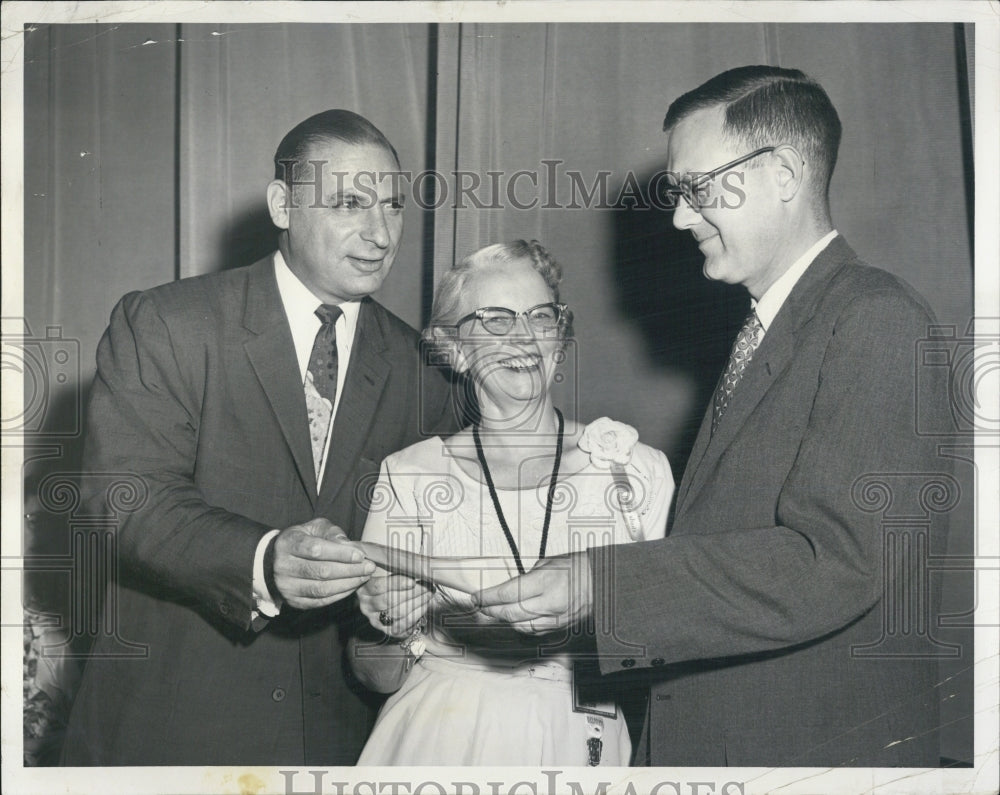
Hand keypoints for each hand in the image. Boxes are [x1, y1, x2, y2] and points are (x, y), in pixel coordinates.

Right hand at [271, 518, 374, 609]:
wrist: (277, 560)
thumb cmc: (303, 540)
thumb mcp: (314, 528)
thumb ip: (332, 532)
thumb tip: (348, 545)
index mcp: (287, 543)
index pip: (316, 550)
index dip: (341, 554)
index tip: (360, 555)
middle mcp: (283, 566)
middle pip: (321, 571)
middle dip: (350, 570)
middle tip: (369, 567)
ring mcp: (286, 587)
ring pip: (322, 589)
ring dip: (348, 584)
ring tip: (364, 577)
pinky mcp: (293, 601)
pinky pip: (320, 601)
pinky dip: (340, 595)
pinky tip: (352, 586)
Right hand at [357, 573, 433, 637]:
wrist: (384, 594)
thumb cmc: (386, 578)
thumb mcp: (386, 568)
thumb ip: (394, 566)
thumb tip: (414, 564)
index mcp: (364, 587)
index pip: (378, 586)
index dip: (396, 583)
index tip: (412, 581)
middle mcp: (367, 605)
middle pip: (390, 601)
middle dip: (412, 593)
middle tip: (427, 586)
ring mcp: (375, 618)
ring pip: (397, 613)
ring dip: (417, 604)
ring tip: (429, 595)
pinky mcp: (384, 629)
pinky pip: (400, 627)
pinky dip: (414, 617)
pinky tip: (423, 607)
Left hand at [474, 552, 592, 634]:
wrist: (603, 583)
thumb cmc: (578, 568)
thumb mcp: (548, 563)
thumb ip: (528, 577)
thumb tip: (511, 588)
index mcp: (545, 582)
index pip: (508, 593)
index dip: (488, 597)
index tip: (476, 598)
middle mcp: (549, 602)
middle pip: (511, 613)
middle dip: (492, 611)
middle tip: (480, 607)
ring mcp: (555, 618)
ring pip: (520, 626)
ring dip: (504, 620)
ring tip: (494, 613)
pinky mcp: (560, 627)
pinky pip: (534, 631)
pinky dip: (520, 626)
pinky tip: (513, 621)